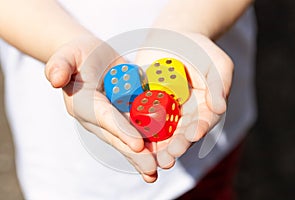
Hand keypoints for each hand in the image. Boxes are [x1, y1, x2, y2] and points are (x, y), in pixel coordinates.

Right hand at [45, 35, 157, 182]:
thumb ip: (59, 65)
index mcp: (83, 105)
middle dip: (134, 154)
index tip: (137, 144)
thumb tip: (54, 79)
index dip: (120, 130)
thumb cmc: (78, 55)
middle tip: (151, 170)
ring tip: (157, 171)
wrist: (91, 58)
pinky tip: (163, 154)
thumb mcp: (67, 55)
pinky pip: (137, 130)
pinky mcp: (123, 116)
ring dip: (143, 156)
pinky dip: (150, 143)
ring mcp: (112, 119)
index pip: (103, 118)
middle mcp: (97, 118)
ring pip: (127, 139)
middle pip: (117, 137)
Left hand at [135, 32, 232, 168]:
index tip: (192, 137)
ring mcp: (164, 111)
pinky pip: (141, 118)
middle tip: (168, 159)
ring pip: (160, 132)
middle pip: (180, 134)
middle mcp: (183, 114)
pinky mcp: (146, 105)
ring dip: (156, 147)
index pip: (202, 123)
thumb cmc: (199, 50)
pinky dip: (137, 129)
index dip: (197, 131)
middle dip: (175, 147)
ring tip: (151, 159)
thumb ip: (219, 85)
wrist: (173, 38)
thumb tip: (220, 109)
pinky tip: (132, 139)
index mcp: (203, 108)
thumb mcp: (216, 63)